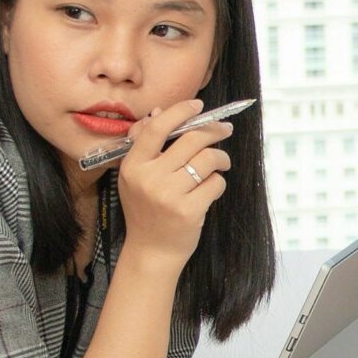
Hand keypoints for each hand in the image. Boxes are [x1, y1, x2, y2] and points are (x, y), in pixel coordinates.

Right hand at [116, 102, 231, 269]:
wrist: (151, 251)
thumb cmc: (146, 211)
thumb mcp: (135, 177)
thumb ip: (145, 145)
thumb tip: (160, 112)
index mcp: (133, 166)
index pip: (158, 128)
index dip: (180, 112)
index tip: (198, 105)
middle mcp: (149, 178)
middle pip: (191, 139)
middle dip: (214, 131)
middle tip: (224, 130)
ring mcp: (169, 195)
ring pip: (208, 159)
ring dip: (221, 158)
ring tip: (221, 163)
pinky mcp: (189, 210)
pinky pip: (216, 183)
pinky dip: (219, 182)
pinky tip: (212, 189)